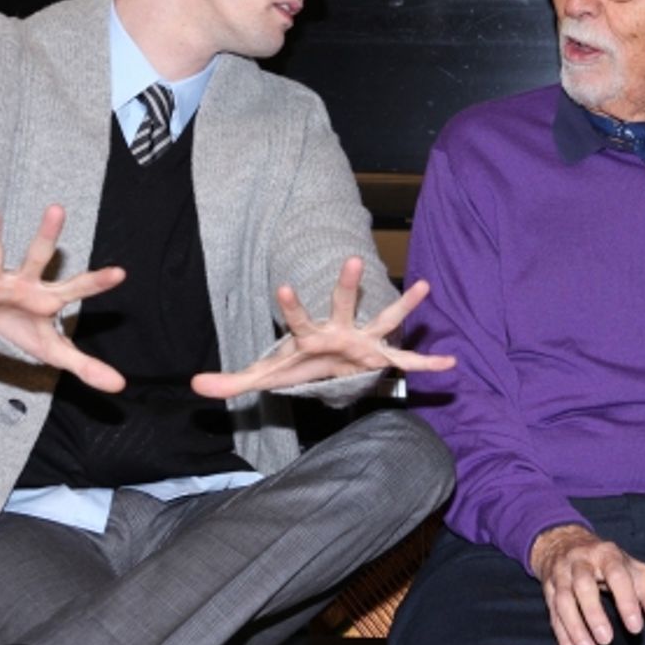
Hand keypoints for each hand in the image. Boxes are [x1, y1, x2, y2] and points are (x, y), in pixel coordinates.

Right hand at [0, 204, 126, 392]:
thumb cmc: (23, 329)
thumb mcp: (54, 350)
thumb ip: (86, 366)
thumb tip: (120, 385)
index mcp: (47, 297)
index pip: (78, 288)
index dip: (98, 282)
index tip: (121, 273)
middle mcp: (23, 282)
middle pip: (38, 257)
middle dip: (47, 235)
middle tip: (57, 208)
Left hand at [191, 256, 455, 398]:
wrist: (329, 368)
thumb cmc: (298, 366)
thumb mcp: (266, 375)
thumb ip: (233, 380)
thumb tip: (194, 385)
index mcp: (310, 335)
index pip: (297, 319)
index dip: (290, 303)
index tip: (282, 284)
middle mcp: (340, 330)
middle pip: (343, 304)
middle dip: (347, 284)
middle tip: (353, 258)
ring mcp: (364, 342)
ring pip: (385, 320)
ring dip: (404, 306)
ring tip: (425, 285)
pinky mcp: (381, 358)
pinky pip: (407, 363)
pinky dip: (427, 365)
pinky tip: (450, 363)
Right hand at [529, 524, 644, 644]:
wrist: (565, 543)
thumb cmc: (610, 564)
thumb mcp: (636, 573)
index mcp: (607, 554)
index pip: (616, 574)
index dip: (625, 600)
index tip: (636, 628)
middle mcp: (581, 562)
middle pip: (582, 585)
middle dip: (594, 614)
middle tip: (607, 642)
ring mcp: (561, 575)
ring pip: (563, 601)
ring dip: (575, 630)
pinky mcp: (548, 591)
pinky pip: (553, 617)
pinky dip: (564, 641)